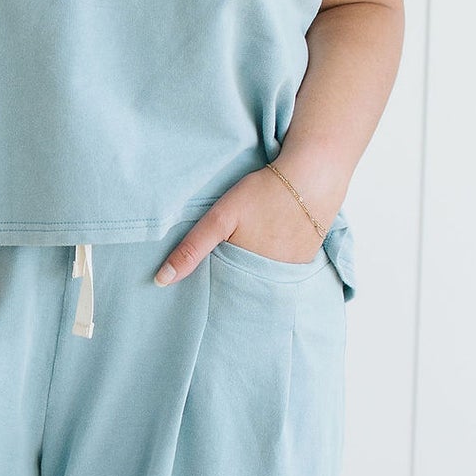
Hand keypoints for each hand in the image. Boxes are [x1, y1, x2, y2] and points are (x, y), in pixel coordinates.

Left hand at [154, 167, 327, 283]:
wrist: (314, 178)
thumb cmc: (265, 194)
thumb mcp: (221, 217)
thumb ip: (192, 249)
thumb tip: (161, 281)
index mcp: (246, 277)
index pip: (220, 297)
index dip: (208, 292)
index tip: (196, 288)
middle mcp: (270, 284)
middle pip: (240, 293)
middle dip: (227, 287)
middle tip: (221, 266)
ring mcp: (289, 276)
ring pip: (259, 284)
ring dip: (248, 277)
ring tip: (243, 256)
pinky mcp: (303, 265)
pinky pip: (278, 275)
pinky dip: (268, 268)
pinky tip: (265, 249)